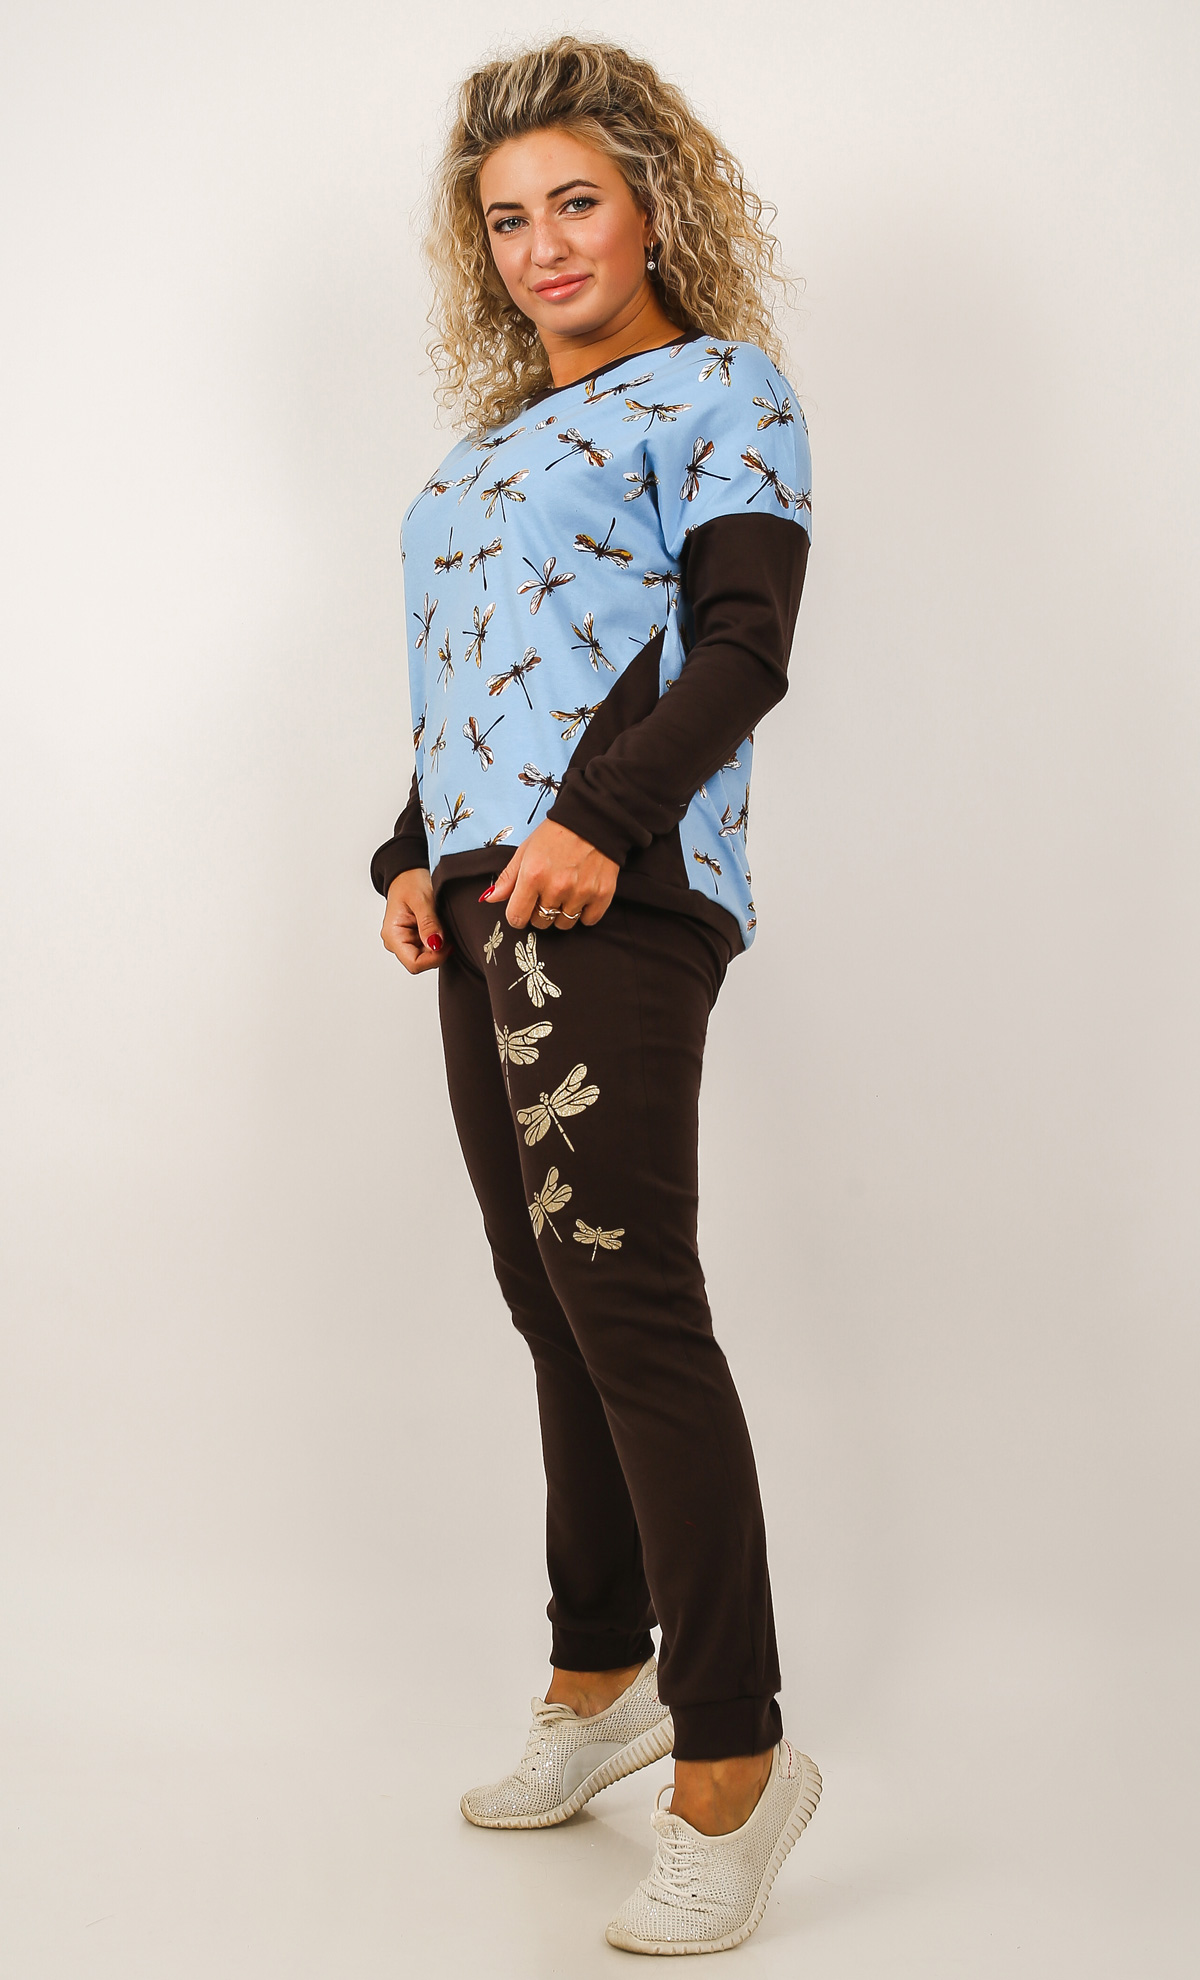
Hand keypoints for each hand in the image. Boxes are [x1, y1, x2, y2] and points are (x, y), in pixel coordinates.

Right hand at [381, 868, 449, 972]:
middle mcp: (396, 942)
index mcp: (393, 935)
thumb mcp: (421, 900)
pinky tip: (439, 926)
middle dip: (438, 951)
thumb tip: (435, 945)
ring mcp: (405, 941)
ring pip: (427, 957)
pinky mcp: (414, 939)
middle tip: (446, 930)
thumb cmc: (410, 881)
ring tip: (441, 924)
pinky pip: (429, 948)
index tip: (447, 944)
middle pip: (422, 962)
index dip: (434, 958)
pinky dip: (438, 940)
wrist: (408, 873)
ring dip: (439, 945)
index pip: (414, 964)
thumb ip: (428, 924)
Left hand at [486, 820, 617, 931]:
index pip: (517, 917)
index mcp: (533, 875)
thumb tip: (490, 898)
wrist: (594, 818)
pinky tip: (582, 895)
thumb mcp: (526, 851)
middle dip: (540, 913)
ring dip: (562, 913)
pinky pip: (588, 920)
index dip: (517, 915)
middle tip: (546, 894)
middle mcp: (556, 887)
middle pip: (540, 922)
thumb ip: (508, 878)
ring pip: (564, 924)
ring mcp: (581, 892)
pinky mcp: (602, 894)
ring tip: (565, 893)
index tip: (522, 908)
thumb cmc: (557, 834)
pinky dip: (585, 913)